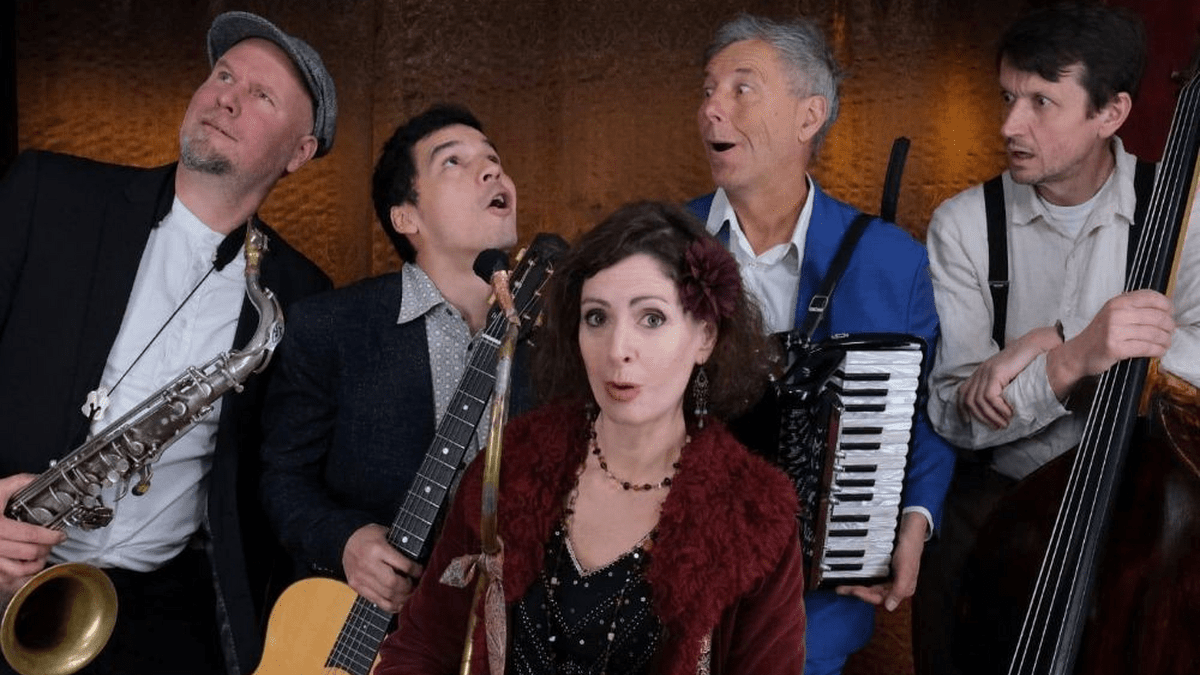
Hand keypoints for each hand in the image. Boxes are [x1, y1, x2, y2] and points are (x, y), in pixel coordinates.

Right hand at [0, 474, 64, 594]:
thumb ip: (18, 482)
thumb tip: (37, 479)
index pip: (31, 534)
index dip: (51, 536)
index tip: (60, 535)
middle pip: (28, 552)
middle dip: (46, 548)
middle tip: (52, 542)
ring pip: (17, 568)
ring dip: (35, 563)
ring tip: (42, 555)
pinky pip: (5, 575)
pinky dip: (19, 573)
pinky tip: (26, 564)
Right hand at [342, 524, 422, 612]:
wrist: (346, 541)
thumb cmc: (370, 536)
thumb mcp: (386, 533)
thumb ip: (400, 547)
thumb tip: (420, 560)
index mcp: (377, 548)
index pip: (402, 565)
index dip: (416, 571)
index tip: (421, 571)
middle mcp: (368, 564)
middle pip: (394, 584)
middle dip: (409, 588)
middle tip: (417, 586)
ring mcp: (360, 577)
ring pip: (386, 596)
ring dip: (402, 599)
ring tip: (411, 595)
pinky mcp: (357, 587)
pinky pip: (377, 602)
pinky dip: (391, 606)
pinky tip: (400, 604)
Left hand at [835, 512, 927, 610]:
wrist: (910, 529)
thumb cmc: (910, 549)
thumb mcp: (906, 570)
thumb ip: (899, 589)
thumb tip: (889, 607)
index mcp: (903, 589)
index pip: (881, 599)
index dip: (866, 596)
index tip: (853, 590)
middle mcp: (896, 585)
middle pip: (874, 594)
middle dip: (858, 592)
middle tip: (842, 589)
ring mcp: (891, 577)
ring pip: (871, 587)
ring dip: (858, 588)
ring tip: (844, 587)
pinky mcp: (885, 569)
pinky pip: (872, 578)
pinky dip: (862, 579)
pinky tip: (853, 578)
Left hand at [958, 325, 1061, 428]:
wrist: (1035, 345)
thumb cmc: (1026, 363)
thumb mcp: (1008, 377)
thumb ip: (1000, 388)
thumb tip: (999, 410)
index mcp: (980, 373)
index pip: (962, 392)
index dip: (962, 409)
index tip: (968, 422)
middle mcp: (980, 372)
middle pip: (969, 400)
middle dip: (981, 417)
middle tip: (996, 427)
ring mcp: (986, 371)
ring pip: (979, 401)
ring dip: (992, 416)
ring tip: (1004, 423)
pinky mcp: (995, 372)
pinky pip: (990, 396)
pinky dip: (999, 408)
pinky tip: (1009, 413)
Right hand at [1046, 290, 1174, 398]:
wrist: (1079, 353)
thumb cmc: (1101, 334)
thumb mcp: (1113, 313)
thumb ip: (1134, 307)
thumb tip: (1166, 309)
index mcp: (1117, 302)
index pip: (1151, 297)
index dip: (1167, 305)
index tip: (1170, 313)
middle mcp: (1116, 314)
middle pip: (1157, 317)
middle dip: (1169, 326)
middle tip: (1170, 332)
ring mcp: (1114, 331)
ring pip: (1154, 334)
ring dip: (1165, 340)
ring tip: (1166, 343)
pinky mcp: (1115, 348)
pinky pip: (1146, 348)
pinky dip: (1157, 351)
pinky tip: (1159, 351)